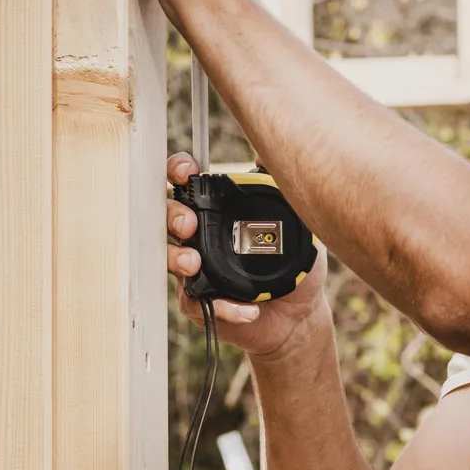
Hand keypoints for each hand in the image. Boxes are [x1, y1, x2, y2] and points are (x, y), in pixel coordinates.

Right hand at [166, 153, 332, 360]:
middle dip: (172, 215)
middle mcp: (201, 238)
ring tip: (194, 262)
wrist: (300, 316)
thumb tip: (268, 153)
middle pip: (169, 217)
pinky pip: (198, 302)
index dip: (179, 171)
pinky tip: (247, 310)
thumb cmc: (294, 267)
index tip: (188, 170)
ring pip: (169, 259)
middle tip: (188, 223)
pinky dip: (223, 306)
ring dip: (177, 257)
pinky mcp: (202, 304)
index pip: (189, 183)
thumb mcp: (297, 224)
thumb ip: (281, 190)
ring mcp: (196, 271)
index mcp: (219, 213)